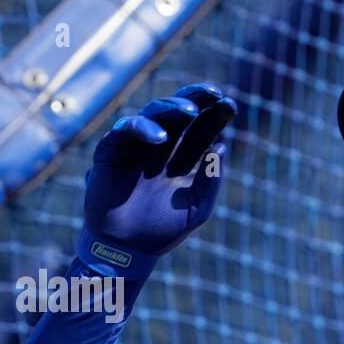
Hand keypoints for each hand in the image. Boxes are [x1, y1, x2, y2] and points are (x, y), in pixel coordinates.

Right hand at [80, 83, 237, 276]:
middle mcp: (159, 147)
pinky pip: (126, 129)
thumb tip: (222, 148)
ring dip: (172, 108)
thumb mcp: (198, 208)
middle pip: (178, 113)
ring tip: (190, 111)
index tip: (231, 105)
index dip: (214, 116)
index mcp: (181, 159)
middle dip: (196, 99)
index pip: (200, 130)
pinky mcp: (112, 150)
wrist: (128, 249)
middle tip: (214, 93)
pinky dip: (143, 128)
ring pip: (154, 114)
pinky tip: (160, 137)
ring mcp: (135, 146)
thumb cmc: (163, 231)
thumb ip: (211, 180)